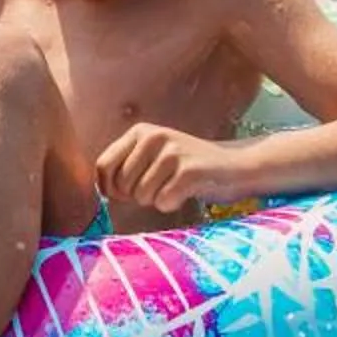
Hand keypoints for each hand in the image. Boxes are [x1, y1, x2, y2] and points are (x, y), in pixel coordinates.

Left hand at [94, 124, 239, 215]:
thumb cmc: (187, 167)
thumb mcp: (153, 157)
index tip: (125, 194)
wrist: (236, 164)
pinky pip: (163, 202)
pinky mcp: (190, 171)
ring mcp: (173, 152)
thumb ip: (125, 166)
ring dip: (157, 200)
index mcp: (139, 131)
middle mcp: (154, 136)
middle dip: (138, 196)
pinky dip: (172, 204)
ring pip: (142, 196)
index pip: (103, 166)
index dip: (110, 188)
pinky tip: (187, 192)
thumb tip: (100, 190)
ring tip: (176, 186)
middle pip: (122, 186)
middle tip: (161, 186)